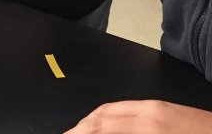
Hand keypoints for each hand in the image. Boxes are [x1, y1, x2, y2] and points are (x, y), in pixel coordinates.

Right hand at [65, 100, 211, 132]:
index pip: (101, 128)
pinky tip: (100, 126)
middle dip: (78, 129)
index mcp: (150, 127)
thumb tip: (100, 132)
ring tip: (75, 132)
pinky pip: (123, 108)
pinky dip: (104, 117)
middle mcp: (149, 114)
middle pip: (101, 118)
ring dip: (88, 122)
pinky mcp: (163, 107)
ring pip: (110, 110)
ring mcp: (156, 108)